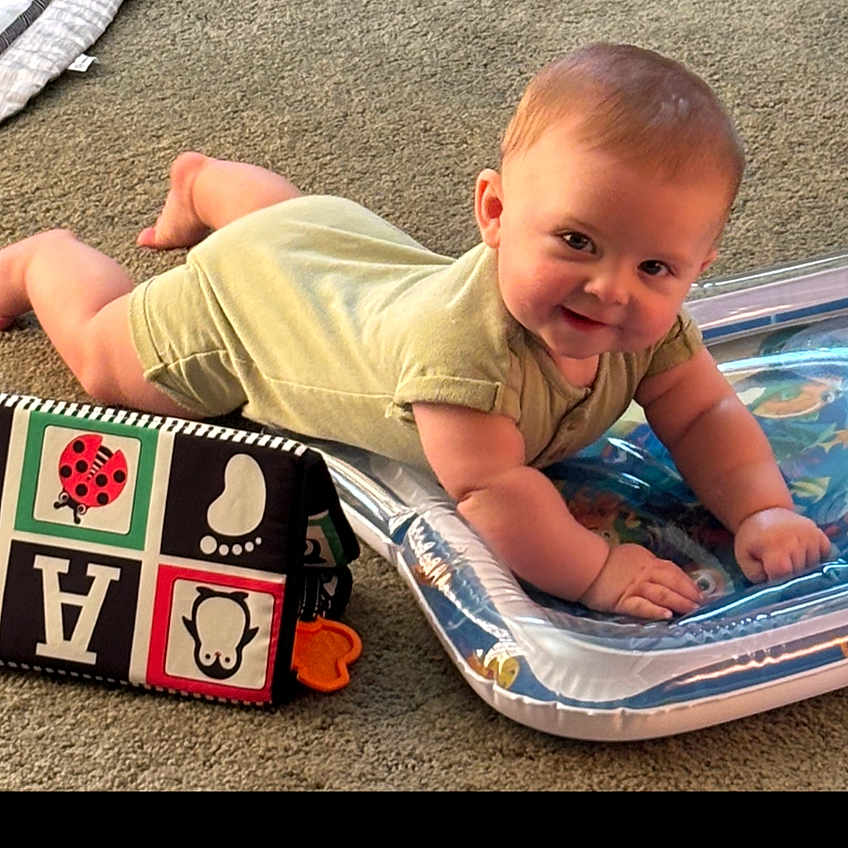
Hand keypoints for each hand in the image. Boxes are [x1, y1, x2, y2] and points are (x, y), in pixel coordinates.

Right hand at [579, 543, 702, 619]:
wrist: (583, 565)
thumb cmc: (603, 560)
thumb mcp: (629, 554)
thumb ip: (644, 563)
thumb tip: (659, 572)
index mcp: (646, 560)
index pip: (672, 570)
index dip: (687, 581)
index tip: (698, 590)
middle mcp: (644, 573)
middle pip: (672, 582)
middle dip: (689, 593)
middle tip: (701, 603)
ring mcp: (635, 587)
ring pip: (663, 594)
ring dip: (680, 603)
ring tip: (691, 610)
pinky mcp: (624, 601)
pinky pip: (642, 607)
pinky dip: (656, 611)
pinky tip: (667, 616)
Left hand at [734, 507, 831, 582]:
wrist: (763, 512)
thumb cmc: (752, 538)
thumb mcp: (743, 556)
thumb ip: (755, 575)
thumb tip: (772, 584)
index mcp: (774, 546)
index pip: (783, 573)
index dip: (776, 578)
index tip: (770, 574)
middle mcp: (795, 540)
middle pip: (798, 572)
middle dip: (787, 573)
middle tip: (777, 562)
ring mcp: (810, 536)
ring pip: (813, 566)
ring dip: (802, 566)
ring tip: (788, 555)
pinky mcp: (819, 534)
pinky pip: (825, 555)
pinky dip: (816, 557)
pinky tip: (801, 552)